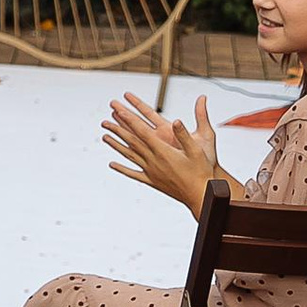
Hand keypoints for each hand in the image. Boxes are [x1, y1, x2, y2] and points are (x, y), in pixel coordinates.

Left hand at [101, 87, 221, 211]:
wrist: (201, 196)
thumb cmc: (201, 172)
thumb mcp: (196, 150)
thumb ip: (184, 135)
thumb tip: (176, 121)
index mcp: (163, 151)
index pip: (142, 132)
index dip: (129, 120)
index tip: (119, 110)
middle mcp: (153, 161)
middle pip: (131, 142)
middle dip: (118, 128)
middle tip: (105, 120)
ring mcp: (151, 172)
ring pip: (129, 155)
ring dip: (116, 145)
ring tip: (105, 137)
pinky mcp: (152, 181)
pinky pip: (133, 173)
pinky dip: (122, 168)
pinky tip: (112, 165)